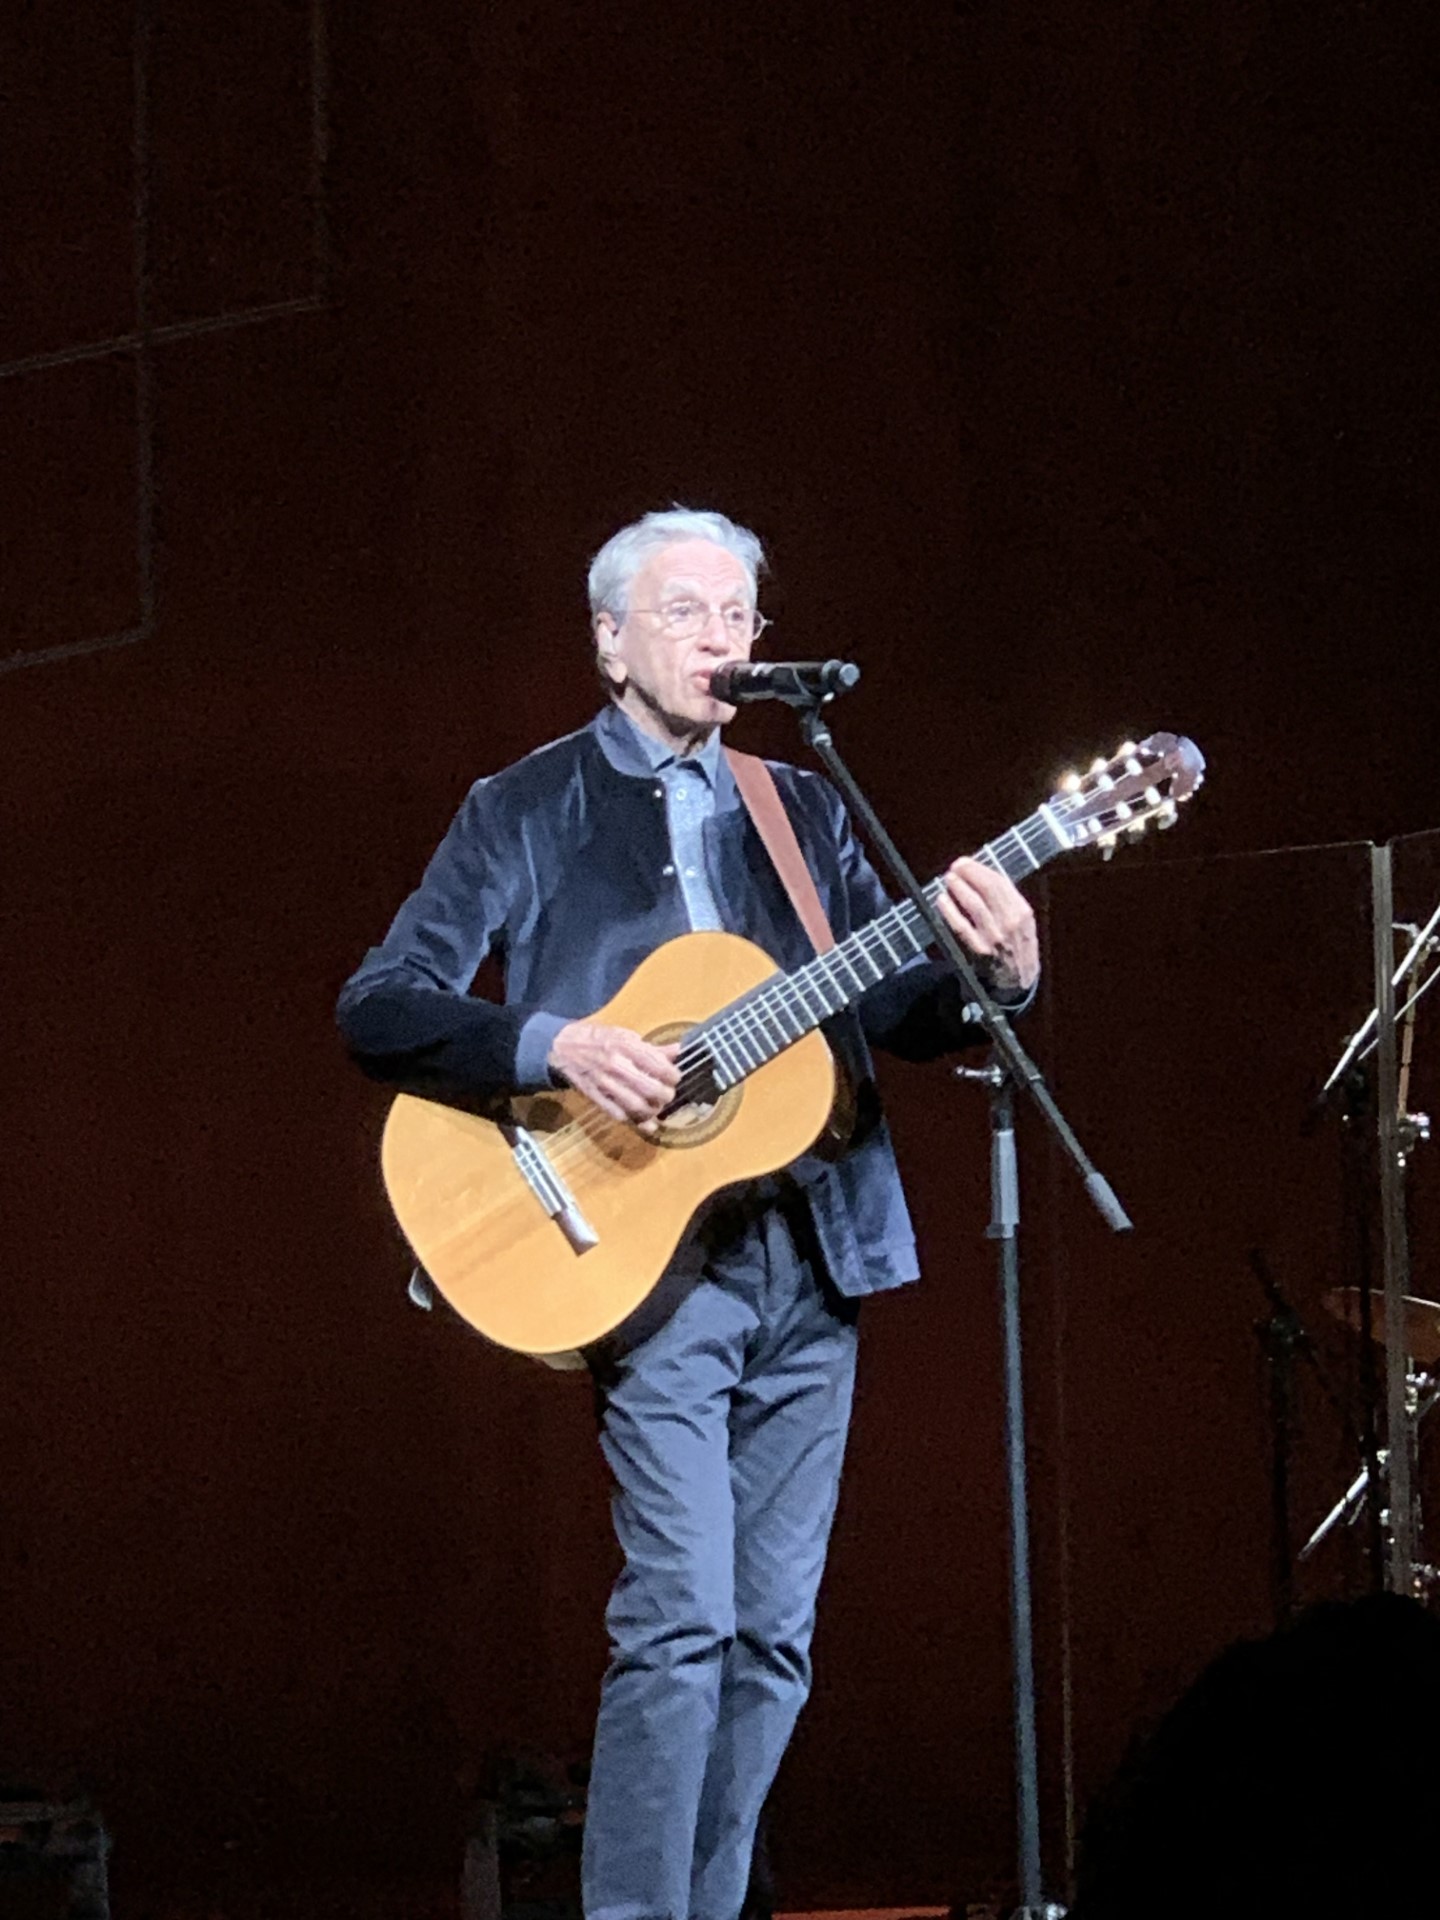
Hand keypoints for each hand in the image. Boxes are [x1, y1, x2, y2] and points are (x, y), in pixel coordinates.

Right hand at [548, 1022, 680, 1127]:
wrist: (561, 1048)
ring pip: (635, 1105)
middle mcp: (614, 1064)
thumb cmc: (596, 1039)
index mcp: (624, 1045)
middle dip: (665, 1095)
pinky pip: (618, 1114)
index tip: (675, 1077)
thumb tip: (678, 1050)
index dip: (671, 1074)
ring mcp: (604, 1083)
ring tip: (658, 1107)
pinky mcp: (595, 1097)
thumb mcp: (623, 1035)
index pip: (656, 1064)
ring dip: (652, 1110)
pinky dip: (635, 1121)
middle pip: (649, 1088)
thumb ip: (651, 1047)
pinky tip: (646, 1121)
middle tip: (668, 1094)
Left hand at [936, 858, 1039, 993]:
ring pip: (974, 905)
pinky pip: (961, 927)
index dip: (980, 870)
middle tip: (956, 866)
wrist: (1018, 981)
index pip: (999, 883)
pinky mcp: (979, 951)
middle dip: (969, 874)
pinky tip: (942, 899)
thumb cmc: (1016, 947)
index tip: (967, 863)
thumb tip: (981, 876)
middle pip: (987, 889)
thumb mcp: (1022, 922)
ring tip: (949, 878)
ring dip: (959, 888)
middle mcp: (1010, 923)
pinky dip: (950, 911)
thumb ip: (1006, 901)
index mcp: (1022, 912)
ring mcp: (995, 937)